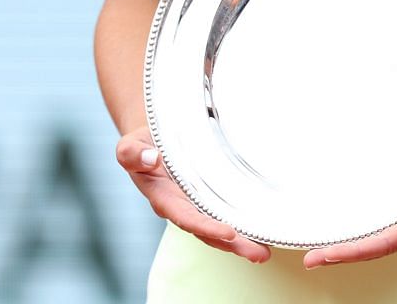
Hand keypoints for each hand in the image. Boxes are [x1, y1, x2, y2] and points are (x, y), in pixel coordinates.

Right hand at [116, 131, 271, 262]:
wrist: (153, 142)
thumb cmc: (142, 146)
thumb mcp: (131, 146)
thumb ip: (133, 154)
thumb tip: (150, 159)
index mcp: (163, 198)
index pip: (187, 217)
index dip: (207, 227)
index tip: (229, 233)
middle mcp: (182, 206)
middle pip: (208, 230)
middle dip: (233, 244)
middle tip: (259, 254)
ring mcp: (197, 203)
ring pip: (220, 226)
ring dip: (242, 241)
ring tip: (264, 253)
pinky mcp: (209, 197)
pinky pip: (226, 212)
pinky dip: (242, 224)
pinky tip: (261, 233)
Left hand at [303, 167, 396, 267]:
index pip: (381, 244)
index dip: (349, 252)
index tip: (320, 256)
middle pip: (373, 246)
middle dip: (341, 253)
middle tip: (307, 256)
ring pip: (378, 236)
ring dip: (351, 241)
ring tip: (322, 243)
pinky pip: (387, 221)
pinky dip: (365, 224)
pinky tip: (352, 219)